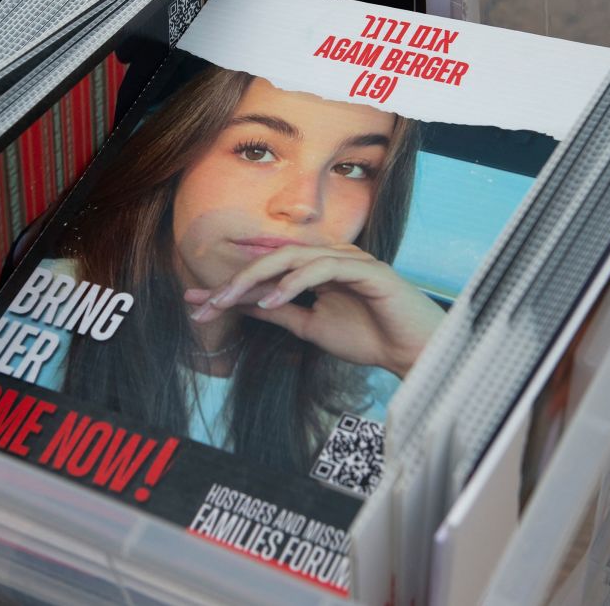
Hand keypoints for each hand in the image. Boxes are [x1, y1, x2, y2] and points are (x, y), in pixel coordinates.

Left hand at [183, 244, 443, 377]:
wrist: (413, 352)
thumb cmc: (369, 338)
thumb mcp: (312, 327)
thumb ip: (282, 313)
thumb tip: (246, 307)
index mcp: (318, 267)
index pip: (268, 268)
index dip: (232, 281)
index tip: (196, 300)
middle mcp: (331, 256)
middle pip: (275, 257)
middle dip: (237, 278)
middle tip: (206, 301)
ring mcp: (350, 259)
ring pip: (294, 257)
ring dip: (258, 278)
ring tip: (230, 299)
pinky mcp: (367, 270)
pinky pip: (323, 269)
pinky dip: (294, 283)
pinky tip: (273, 301)